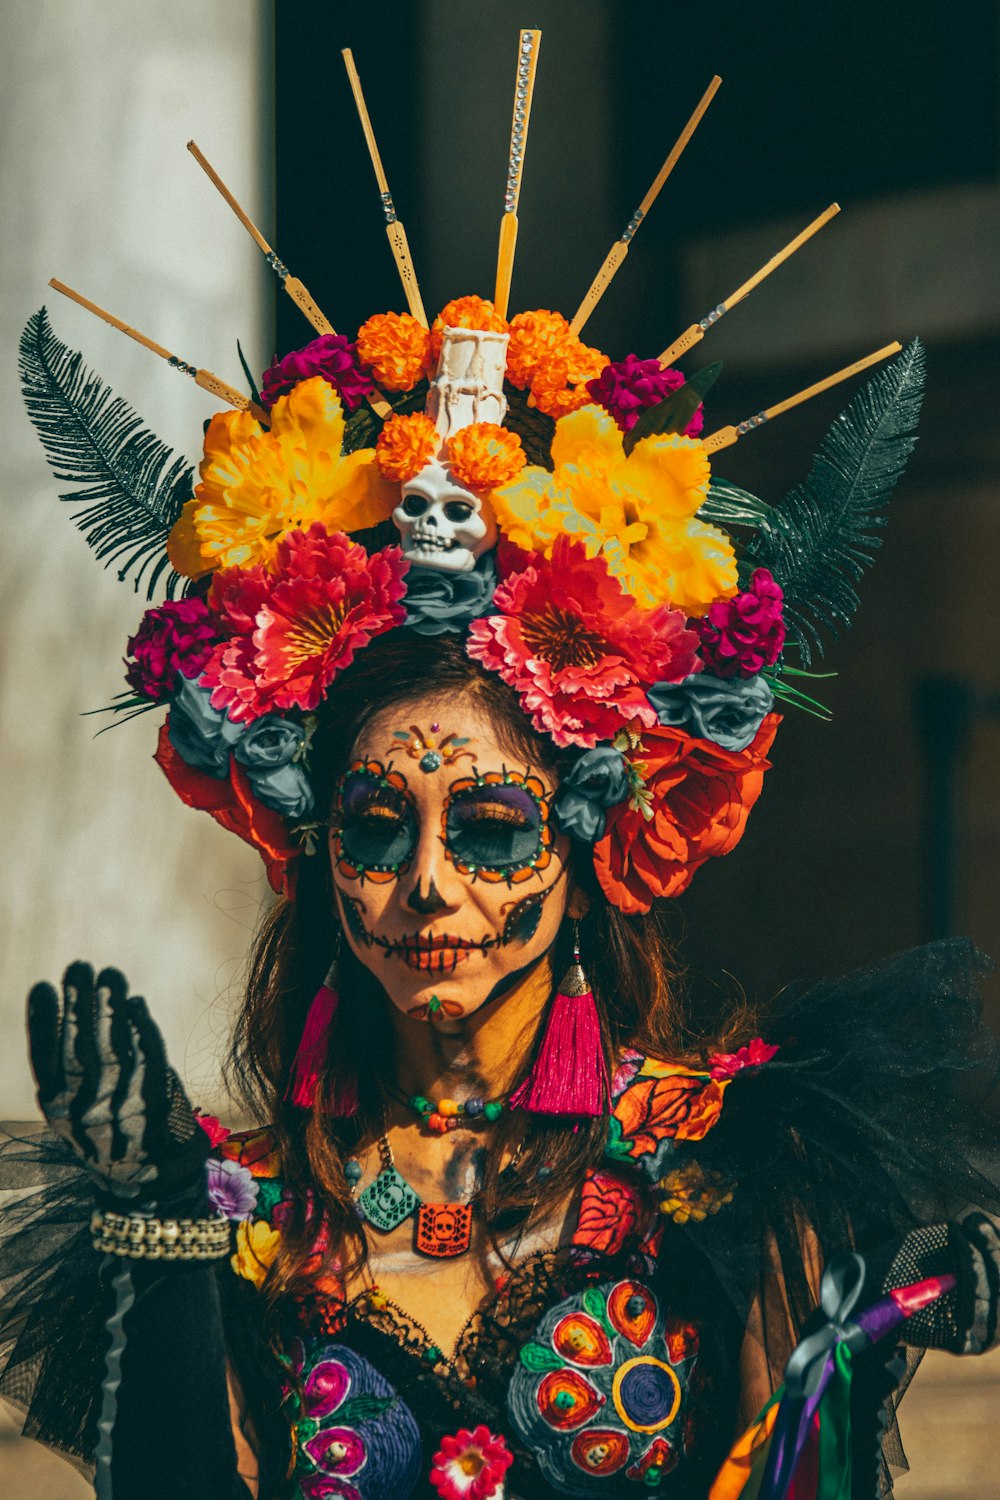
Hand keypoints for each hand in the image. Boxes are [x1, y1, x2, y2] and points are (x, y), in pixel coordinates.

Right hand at [27, 961, 208, 1204]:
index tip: (44, 987)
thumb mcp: (72, 1112)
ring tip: (109, 974)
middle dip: (78, 1004)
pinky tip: (137, 1002)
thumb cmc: (106, 1135)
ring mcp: (122, 1106)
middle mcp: (87, 1109)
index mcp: (60, 1111)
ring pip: (115, 1048)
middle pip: (81, 1049)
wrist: (148, 1182)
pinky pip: (149, 1058)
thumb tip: (64, 1007)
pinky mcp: (157, 1102)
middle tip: (79, 967)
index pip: (47, 1061)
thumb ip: (64, 1071)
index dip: (44, 1023)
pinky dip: (143, 1028)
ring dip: (112, 1007)